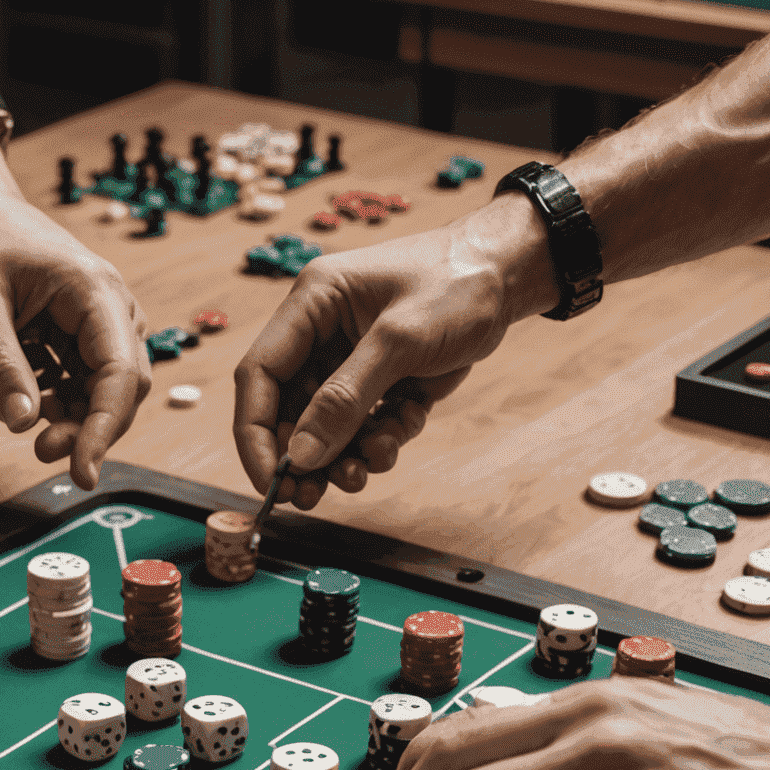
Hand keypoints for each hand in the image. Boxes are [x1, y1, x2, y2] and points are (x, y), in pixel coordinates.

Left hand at [0, 118, 150, 489]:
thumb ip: (0, 364)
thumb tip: (19, 423)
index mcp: (96, 293)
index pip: (120, 375)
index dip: (103, 429)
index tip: (80, 470)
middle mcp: (109, 309)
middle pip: (120, 389)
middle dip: (87, 428)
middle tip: (42, 452)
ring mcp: (95, 323)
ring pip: (101, 391)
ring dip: (72, 419)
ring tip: (29, 432)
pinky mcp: (75, 335)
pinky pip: (78, 381)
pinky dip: (56, 402)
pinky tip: (24, 403)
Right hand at [233, 201, 555, 508]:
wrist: (513, 273)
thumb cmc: (458, 282)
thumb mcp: (399, 340)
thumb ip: (345, 398)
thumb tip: (302, 455)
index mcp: (311, 305)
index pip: (259, 376)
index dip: (256, 433)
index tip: (269, 480)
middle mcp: (323, 333)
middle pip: (290, 410)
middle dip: (306, 455)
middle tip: (313, 496)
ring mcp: (352, 359)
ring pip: (328, 426)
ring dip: (345, 455)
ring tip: (371, 465)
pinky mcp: (382, 379)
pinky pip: (365, 425)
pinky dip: (381, 438)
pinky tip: (405, 426)